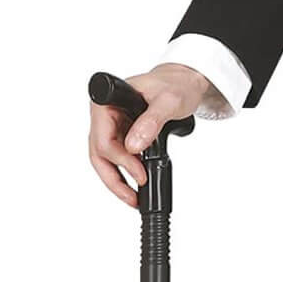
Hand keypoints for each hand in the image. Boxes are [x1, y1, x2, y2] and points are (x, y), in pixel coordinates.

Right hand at [87, 63, 215, 207]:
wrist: (184, 83)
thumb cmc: (176, 85)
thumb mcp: (169, 101)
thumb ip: (151, 121)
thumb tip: (133, 146)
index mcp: (107, 102)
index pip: (104, 140)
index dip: (121, 161)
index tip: (140, 174)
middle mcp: (103, 116)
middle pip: (98, 155)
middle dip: (114, 180)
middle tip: (132, 198)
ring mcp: (109, 127)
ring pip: (103, 161)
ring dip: (117, 182)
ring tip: (133, 198)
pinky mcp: (119, 135)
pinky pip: (114, 160)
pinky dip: (123, 175)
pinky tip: (134, 185)